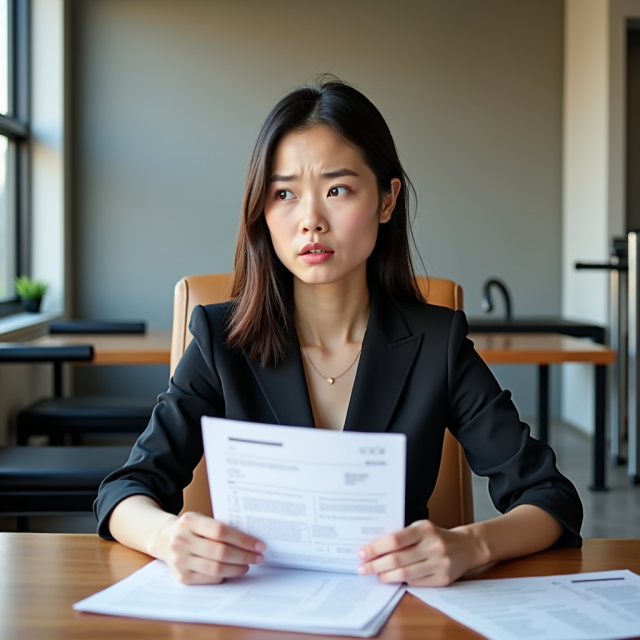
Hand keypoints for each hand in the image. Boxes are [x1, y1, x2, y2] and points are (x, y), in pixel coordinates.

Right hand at [155, 511, 265, 584]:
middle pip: (220, 552)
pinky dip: (224, 576)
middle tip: (258, 557)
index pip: (221, 531)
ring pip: (216, 568)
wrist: (164, 538)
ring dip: (237, 568)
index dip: (243, 539)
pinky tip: (232, 571)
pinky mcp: (181, 576)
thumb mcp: (201, 519)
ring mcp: (180, 560)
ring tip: (247, 565)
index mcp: (189, 521)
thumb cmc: (190, 528)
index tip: (259, 545)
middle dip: (244, 556)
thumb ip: (220, 527)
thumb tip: (250, 541)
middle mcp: (182, 541)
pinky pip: (209, 579)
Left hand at [355, 520, 483, 586]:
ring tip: (375, 575)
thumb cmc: (435, 536)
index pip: (395, 539)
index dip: (376, 548)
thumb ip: (402, 536)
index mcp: (424, 529)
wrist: (465, 547)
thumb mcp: (420, 528)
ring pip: (405, 574)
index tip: (361, 553)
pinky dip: (402, 582)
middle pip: (397, 559)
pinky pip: (416, 583)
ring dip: (386, 576)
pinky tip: (392, 579)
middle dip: (376, 565)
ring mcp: (439, 564)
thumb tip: (373, 548)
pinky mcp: (443, 579)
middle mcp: (433, 546)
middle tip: (362, 568)